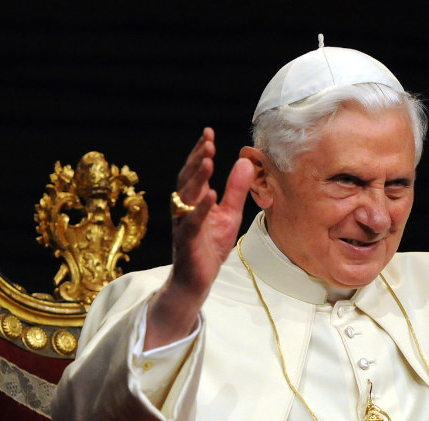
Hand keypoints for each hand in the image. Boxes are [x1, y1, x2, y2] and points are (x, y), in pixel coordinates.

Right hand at [146, 128, 254, 348]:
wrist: (197, 280)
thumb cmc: (210, 246)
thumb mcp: (229, 214)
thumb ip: (236, 189)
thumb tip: (245, 162)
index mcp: (193, 200)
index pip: (195, 171)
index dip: (200, 152)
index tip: (209, 133)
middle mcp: (183, 209)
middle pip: (187, 179)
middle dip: (197, 159)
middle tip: (208, 141)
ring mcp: (183, 225)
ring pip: (186, 197)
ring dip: (197, 178)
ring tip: (208, 160)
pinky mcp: (187, 242)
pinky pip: (192, 223)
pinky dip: (201, 209)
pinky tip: (210, 196)